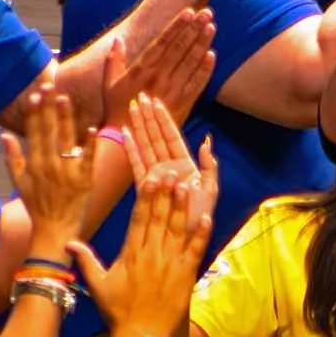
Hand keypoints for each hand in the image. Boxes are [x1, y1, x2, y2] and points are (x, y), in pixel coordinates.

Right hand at [2, 85, 94, 251]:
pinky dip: (89, 145)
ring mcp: (67, 173)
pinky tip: (92, 128)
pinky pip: (87, 160)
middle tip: (49, 86)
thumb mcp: (20, 183)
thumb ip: (13, 158)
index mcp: (34, 165)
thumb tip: (6, 135)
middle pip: (49, 132)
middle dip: (48, 109)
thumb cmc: (37, 207)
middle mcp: (49, 166)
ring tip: (64, 99)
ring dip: (65, 119)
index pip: (33, 133)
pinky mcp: (85, 181)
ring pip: (66, 141)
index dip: (34, 113)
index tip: (35, 95)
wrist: (54, 232)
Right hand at [68, 172, 212, 336]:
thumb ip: (85, 259)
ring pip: (177, 229)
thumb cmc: (117, 310)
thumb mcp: (98, 284)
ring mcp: (170, 264)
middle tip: (172, 172)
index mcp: (131, 253)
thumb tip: (68, 242)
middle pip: (159, 218)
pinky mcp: (185, 275)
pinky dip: (201, 234)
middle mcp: (151, 254)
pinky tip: (206, 216)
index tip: (151, 178)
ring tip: (186, 186)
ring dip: (182, 207)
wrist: (140, 334)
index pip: (139, 219)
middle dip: (166, 194)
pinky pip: (195, 250)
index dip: (146, 197)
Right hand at [102, 8, 217, 127]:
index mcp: (142, 68)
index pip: (163, 42)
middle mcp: (159, 76)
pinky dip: (205, 69)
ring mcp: (173, 89)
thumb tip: (118, 40)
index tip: (189, 12)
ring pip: (191, 62)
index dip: (177, 26)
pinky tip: (212, 55)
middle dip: (194, 29)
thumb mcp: (109, 83)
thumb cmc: (116, 110)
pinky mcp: (182, 103)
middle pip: (181, 48)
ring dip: (202, 43)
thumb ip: (114, 60)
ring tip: (211, 27)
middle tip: (207, 14)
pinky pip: (197, 83)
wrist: (126, 139)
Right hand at [123, 94, 219, 230]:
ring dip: (138, 127)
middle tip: (140, 97)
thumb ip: (209, 166)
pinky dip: (130, 149)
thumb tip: (206, 141)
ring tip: (131, 108)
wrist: (186, 239)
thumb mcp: (210, 190)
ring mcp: (156, 176)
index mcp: (186, 166)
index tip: (156, 102)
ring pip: (146, 146)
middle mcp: (169, 168)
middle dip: (148, 117)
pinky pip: (136, 164)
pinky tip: (125, 133)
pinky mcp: (145, 187)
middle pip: (157, 137)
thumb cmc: (200, 217)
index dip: (164, 119)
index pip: (173, 137)